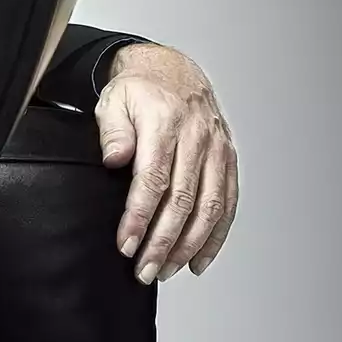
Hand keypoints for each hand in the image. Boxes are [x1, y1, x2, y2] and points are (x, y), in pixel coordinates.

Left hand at [95, 43, 238, 283]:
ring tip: (166, 270)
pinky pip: (227, 203)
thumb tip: (115, 159)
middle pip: (183, 200)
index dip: (140, 216)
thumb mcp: (113, 101)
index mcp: (166, 125)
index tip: (127, 245)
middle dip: (163, 241)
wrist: (171, 71)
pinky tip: (198, 259)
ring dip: (189, 245)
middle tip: (144, 270)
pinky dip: (216, 235)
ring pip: (209, 207)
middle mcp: (198, 139)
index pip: (154, 179)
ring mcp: (218, 151)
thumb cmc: (138, 91)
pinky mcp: (228, 160)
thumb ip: (113, 132)